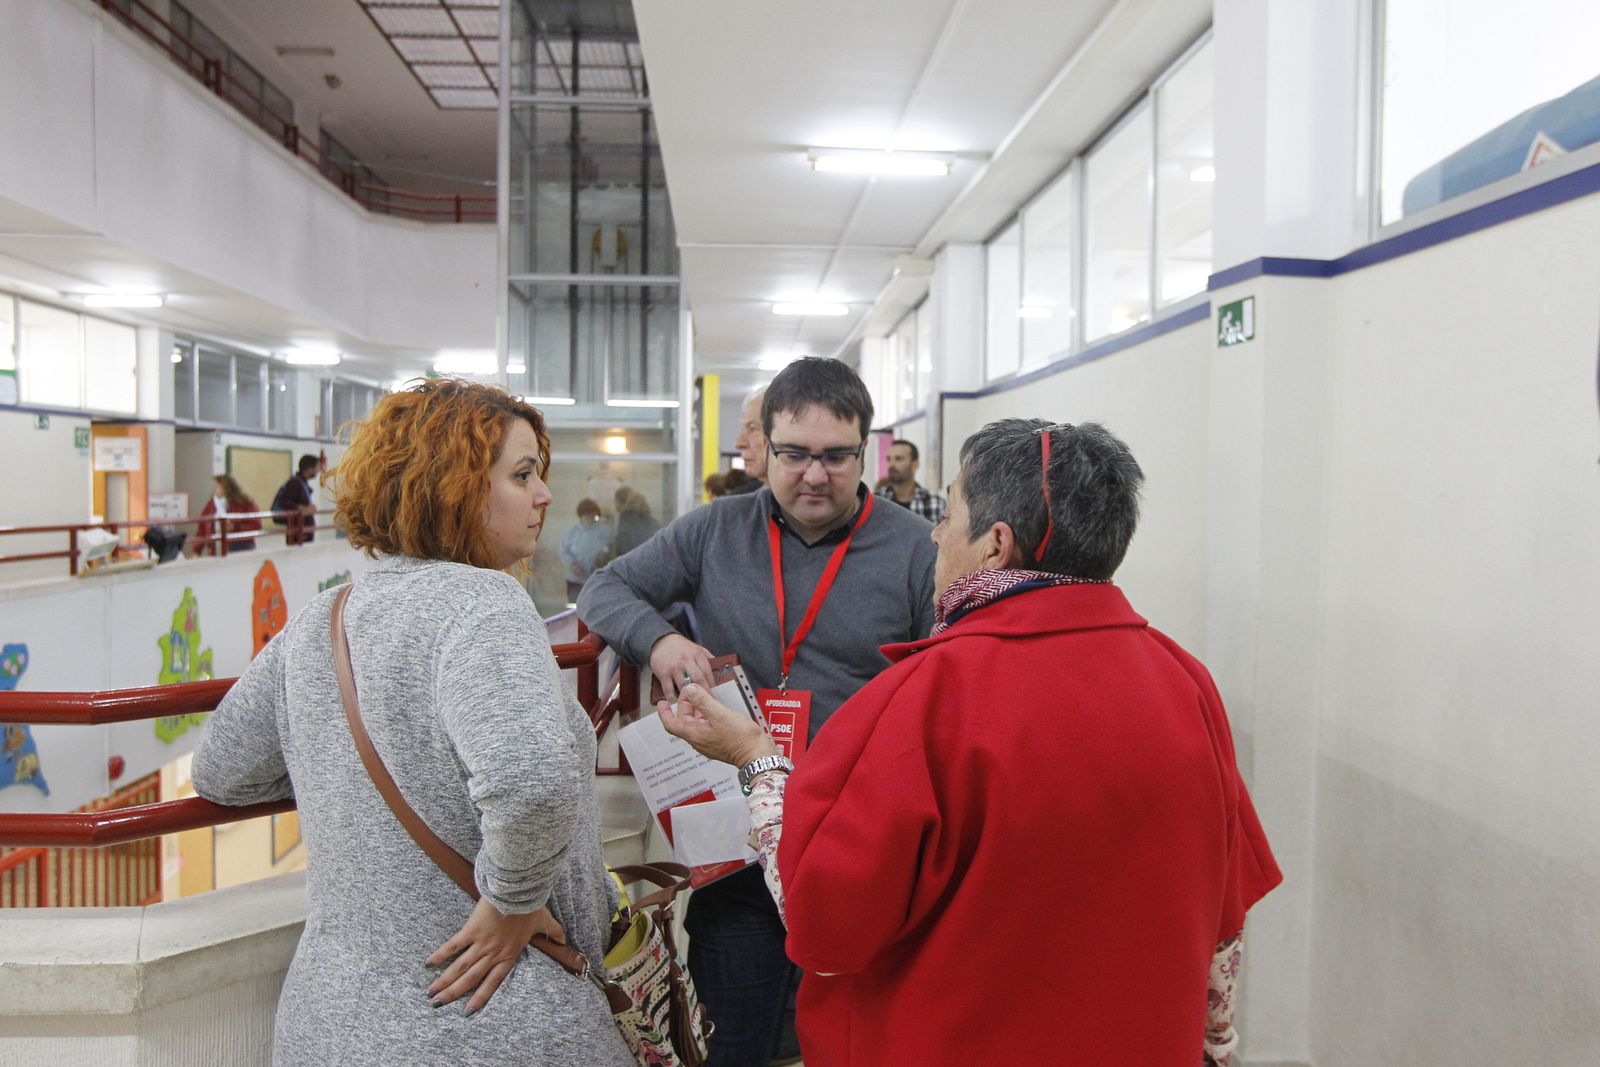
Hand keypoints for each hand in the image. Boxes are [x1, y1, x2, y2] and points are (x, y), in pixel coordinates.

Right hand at [426, 899, 564, 1013]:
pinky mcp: (471, 930)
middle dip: (454, 993)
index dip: (480, 997)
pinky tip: (429, 964)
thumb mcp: (545, 922)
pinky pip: (453, 946)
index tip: (468, 1011)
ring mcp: (481, 944)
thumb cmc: (531, 907)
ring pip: (460, 967)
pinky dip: (441, 955)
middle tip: (438, 1004)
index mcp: (508, 955)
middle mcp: (493, 954)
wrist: (518, 892)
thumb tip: (564, 940)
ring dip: (444, 981)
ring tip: (431, 992)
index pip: (492, 983)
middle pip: (471, 979)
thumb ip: (553, 933)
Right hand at [648, 633, 715, 699]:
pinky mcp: (663, 673)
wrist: (662, 641)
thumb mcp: (698, 648)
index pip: (708, 672)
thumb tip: (721, 670)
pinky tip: (676, 704)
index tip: (714, 696)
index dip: (712, 686)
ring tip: (692, 707)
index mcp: (697, 654)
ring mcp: (674, 667)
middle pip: (698, 679)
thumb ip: (708, 658)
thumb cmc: (682, 647)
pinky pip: (669, 690)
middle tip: (706, 705)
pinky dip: (672, 698)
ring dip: (688, 698)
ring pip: (683, 686)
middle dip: (703, 693)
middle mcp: (686, 660)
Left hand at [658, 683, 777, 767]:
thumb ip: (703, 701)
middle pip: (685, 722)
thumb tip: (690, 689)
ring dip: (697, 710)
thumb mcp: (720, 714)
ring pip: (696, 724)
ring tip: (706, 697)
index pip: (671, 724)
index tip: (662, 702)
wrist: (757, 755)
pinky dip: (707, 716)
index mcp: (695, 735)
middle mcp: (699, 741)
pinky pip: (707, 728)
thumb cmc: (740, 737)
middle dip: (685, 705)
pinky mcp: (719, 743)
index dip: (664, 713)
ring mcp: (709, 743)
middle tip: (692, 691)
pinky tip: (717, 709)